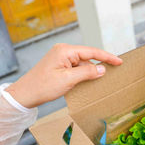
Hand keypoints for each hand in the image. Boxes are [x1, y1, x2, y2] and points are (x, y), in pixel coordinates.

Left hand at [6, 43, 121, 107]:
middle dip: (99, 65)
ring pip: (83, 63)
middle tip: (114, 71)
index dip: (107, 57)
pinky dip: (83, 74)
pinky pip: (76, 67)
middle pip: (88, 56)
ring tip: (101, 80)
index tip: (119, 61)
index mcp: (65, 50)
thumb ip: (87, 72)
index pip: (92, 51)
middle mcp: (63, 51)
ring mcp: (60, 58)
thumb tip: (102, 69)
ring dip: (90, 72)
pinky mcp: (59, 65)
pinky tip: (88, 82)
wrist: (25, 94)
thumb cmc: (43, 86)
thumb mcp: (68, 80)